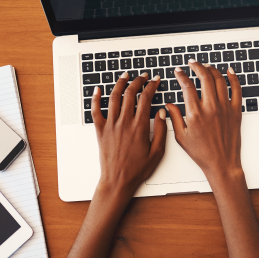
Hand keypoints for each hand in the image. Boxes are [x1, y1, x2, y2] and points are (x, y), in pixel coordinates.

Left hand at [91, 72, 166, 195]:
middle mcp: (124, 123)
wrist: (117, 181)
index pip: (146, 98)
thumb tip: (162, 112)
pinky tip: (98, 90)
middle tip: (142, 76)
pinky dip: (96, 98)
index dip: (151, 86)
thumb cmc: (137, 170)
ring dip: (120, 84)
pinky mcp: (100, 131)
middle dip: (138, 81)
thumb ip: (162, 131)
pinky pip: (96, 111)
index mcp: (139, 127)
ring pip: (114, 98)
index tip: (155, 80)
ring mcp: (110, 126)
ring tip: (125, 76)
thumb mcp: (157, 152)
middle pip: (130, 94)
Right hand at [166, 60, 242, 185]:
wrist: (222, 163)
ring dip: (212, 69)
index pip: (187, 86)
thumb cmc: (202, 153)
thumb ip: (174, 118)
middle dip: (197, 66)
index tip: (179, 72)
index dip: (182, 76)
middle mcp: (211, 108)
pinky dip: (234, 78)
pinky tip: (229, 71)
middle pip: (205, 77)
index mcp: (195, 114)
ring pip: (220, 80)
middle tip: (192, 63)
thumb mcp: (181, 137)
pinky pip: (237, 90)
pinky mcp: (236, 111)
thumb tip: (168, 105)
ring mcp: (225, 108)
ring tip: (206, 66)